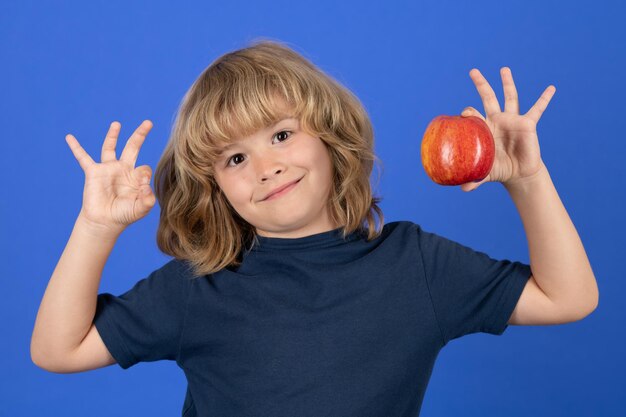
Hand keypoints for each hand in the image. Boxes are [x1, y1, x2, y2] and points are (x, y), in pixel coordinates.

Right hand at [65, 120, 155, 233]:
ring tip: (117, 124)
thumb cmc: (124, 216)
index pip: (145, 168)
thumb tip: (146, 185)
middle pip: (133, 147)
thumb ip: (148, 198)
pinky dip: (76, 148)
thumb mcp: (141, 208)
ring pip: (109, 147)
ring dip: (112, 135)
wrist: (105, 222)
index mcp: (135, 177)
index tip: (142, 187)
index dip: (145, 176)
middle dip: (140, 134)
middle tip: (148, 122)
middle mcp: (123, 170)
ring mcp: (108, 169)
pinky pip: (83, 157)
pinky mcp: (93, 173)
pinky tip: (69, 137)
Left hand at [459, 67, 555, 191]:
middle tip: (473, 71)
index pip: (472, 114)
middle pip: (487, 97)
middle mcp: (496, 120)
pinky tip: (551, 88)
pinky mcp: (527, 124)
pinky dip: (544, 99)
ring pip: (509, 97)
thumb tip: (463, 189)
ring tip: (504, 69)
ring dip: (507, 83)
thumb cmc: (500, 170)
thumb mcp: (485, 173)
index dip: (468, 112)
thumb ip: (474, 179)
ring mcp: (512, 120)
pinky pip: (537, 110)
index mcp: (483, 128)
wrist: (518, 173)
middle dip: (480, 84)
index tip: (464, 113)